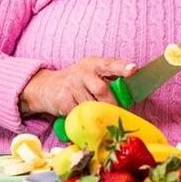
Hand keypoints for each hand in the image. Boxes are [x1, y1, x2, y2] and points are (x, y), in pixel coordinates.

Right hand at [20, 56, 136, 116]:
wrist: (47, 86)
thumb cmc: (79, 81)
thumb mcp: (94, 73)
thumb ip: (111, 79)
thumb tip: (132, 89)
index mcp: (95, 64)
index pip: (111, 64)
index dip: (122, 67)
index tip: (133, 70)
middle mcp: (83, 72)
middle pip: (102, 89)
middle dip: (111, 103)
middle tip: (115, 110)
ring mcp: (71, 86)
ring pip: (91, 105)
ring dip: (97, 112)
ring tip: (96, 112)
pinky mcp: (63, 100)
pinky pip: (79, 113)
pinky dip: (84, 117)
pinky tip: (81, 114)